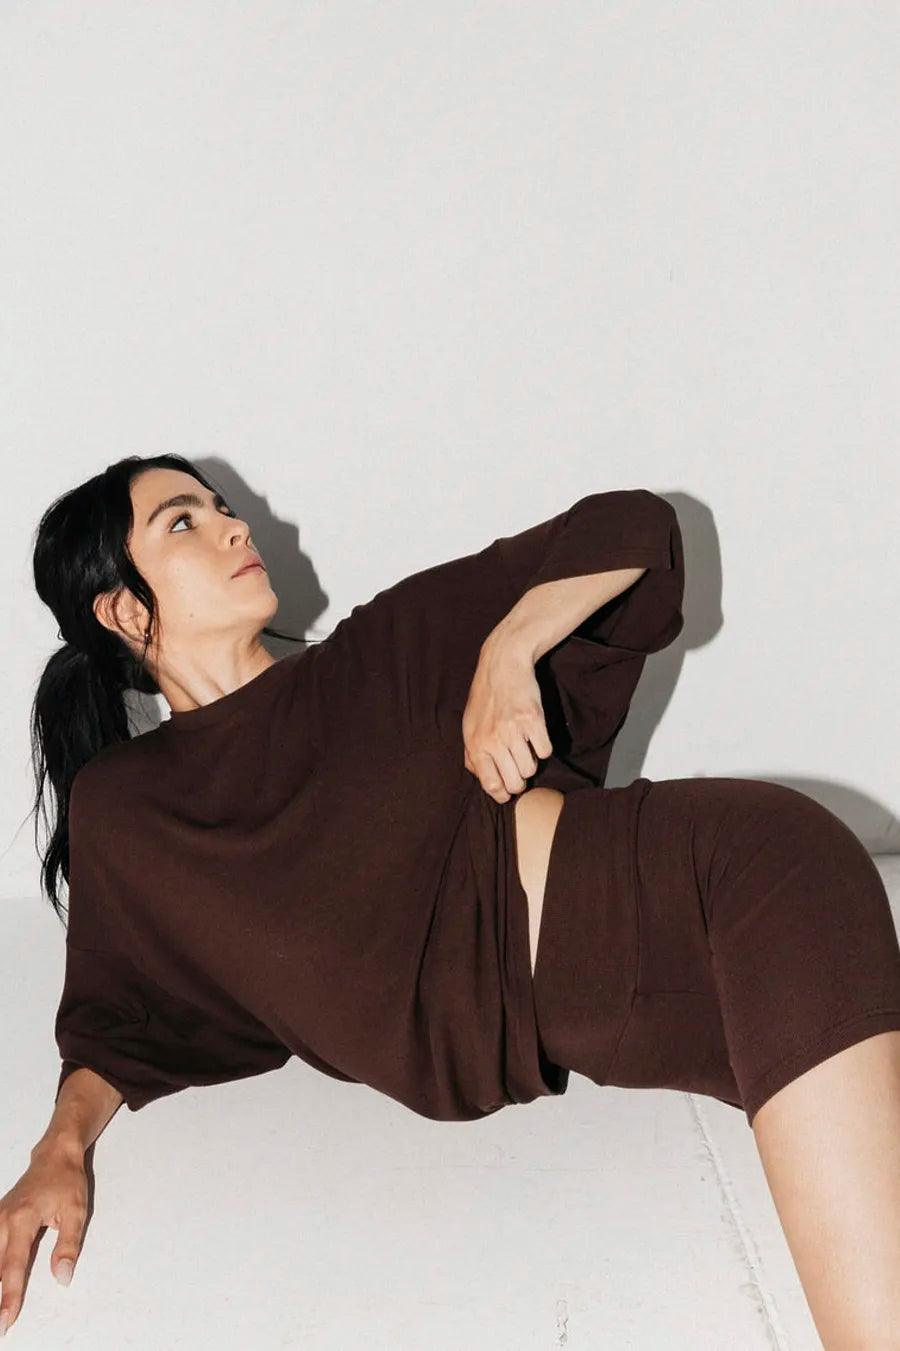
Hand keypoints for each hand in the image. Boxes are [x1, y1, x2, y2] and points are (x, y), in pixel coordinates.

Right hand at [0, 1142, 88, 1334]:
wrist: (55, 1155)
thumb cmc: (67, 1182)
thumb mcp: (76, 1211)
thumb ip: (68, 1246)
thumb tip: (62, 1278)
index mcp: (22, 1220)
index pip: (13, 1266)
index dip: (9, 1296)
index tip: (6, 1319)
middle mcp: (2, 1221)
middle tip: (0, 1324)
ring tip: (0, 1306)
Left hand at [462, 639, 553, 801]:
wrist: (502, 665)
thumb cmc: (486, 697)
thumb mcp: (469, 725)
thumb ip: (472, 754)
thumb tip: (482, 779)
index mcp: (476, 743)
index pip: (491, 784)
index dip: (502, 794)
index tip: (507, 792)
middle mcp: (494, 740)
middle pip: (515, 783)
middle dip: (519, 781)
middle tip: (519, 769)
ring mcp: (514, 730)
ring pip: (531, 769)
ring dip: (531, 762)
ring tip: (525, 747)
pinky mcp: (533, 720)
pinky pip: (545, 751)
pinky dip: (543, 747)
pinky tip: (535, 736)